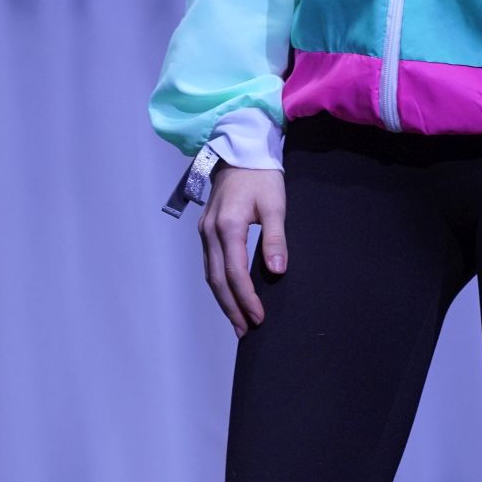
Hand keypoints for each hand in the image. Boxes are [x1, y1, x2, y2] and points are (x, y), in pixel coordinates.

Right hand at [199, 165, 287, 336]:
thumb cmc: (260, 176)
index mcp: (228, 226)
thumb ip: (275, 238)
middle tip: (245, 331)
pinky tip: (227, 295)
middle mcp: (210, 232)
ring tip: (237, 321)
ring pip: (210, 274)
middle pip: (217, 280)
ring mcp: (204, 231)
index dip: (247, 299)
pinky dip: (218, 283)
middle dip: (231, 308)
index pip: (235, 273)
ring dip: (223, 300)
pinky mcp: (206, 229)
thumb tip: (277, 271)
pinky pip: (209, 264)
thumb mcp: (274, 205)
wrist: (239, 150)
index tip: (259, 318)